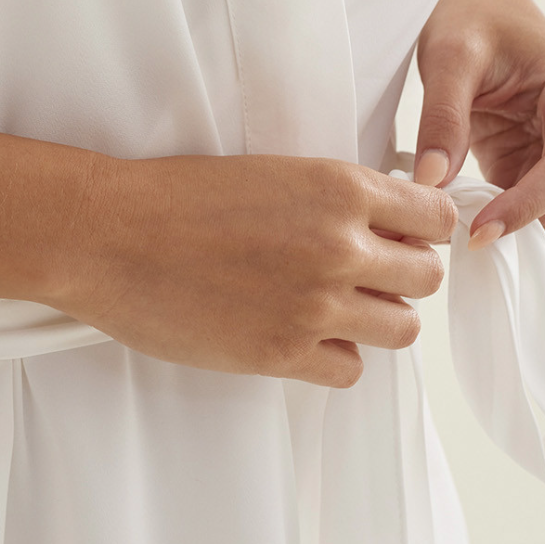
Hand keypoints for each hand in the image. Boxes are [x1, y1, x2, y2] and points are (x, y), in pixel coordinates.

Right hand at [59, 153, 456, 387]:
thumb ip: (332, 199)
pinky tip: (299, 334)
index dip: (422, 229)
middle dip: (402, 276)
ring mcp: (316, 305)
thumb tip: (382, 225)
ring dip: (374, 319)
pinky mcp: (284, 354)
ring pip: (401, 329)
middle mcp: (339, 246)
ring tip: (332, 306)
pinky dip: (332, 356)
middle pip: (427, 278)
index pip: (436, 217)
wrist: (108, 233)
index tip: (403, 236)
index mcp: (338, 188)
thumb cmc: (175, 196)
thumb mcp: (270, 173)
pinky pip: (350, 370)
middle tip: (364, 274)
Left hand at [414, 0, 544, 249]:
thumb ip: (442, 118)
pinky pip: (529, 208)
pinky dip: (498, 216)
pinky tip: (459, 209)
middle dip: (519, 226)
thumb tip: (431, 182)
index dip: (524, 209)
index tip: (477, 232)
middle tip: (453, 233)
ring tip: (451, 219)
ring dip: (509, 225)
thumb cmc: (471, 13)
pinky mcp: (542, 162)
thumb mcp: (449, 56)